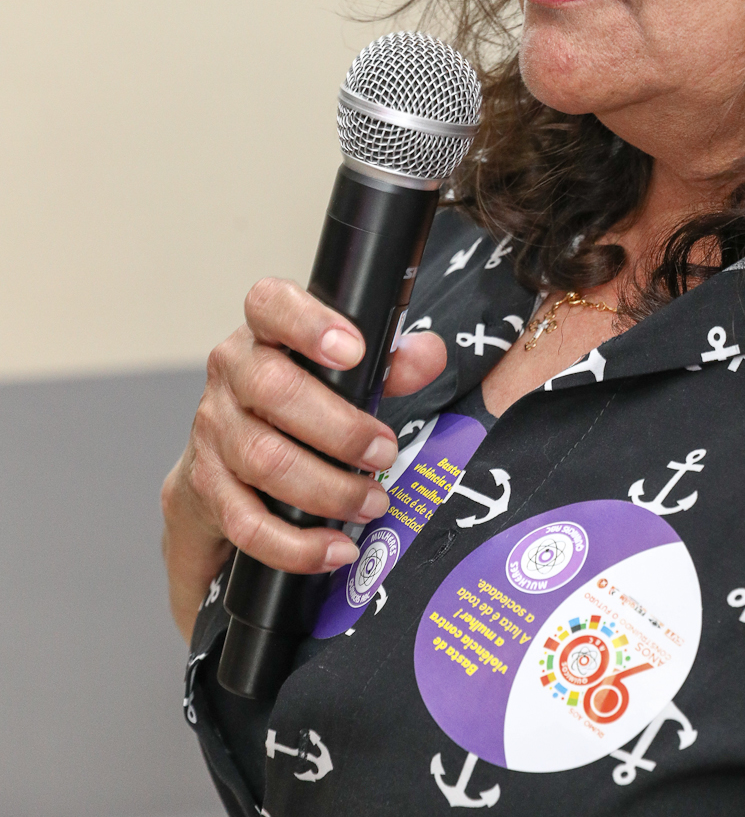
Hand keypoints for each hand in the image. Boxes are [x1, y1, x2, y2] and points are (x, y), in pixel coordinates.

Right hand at [160, 277, 446, 640]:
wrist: (222, 465)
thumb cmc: (295, 405)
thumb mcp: (342, 375)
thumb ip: (391, 362)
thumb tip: (428, 355)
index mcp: (262, 333)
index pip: (270, 304)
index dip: (309, 322)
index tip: (354, 350)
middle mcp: (229, 375)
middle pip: (274, 391)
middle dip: (340, 428)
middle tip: (385, 452)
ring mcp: (212, 433)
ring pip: (265, 460)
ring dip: (329, 488)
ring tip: (374, 501)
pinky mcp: (206, 492)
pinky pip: (248, 523)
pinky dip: (297, 544)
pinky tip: (336, 549)